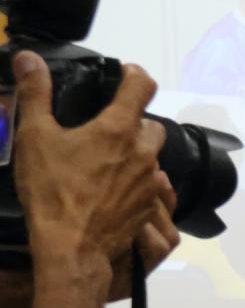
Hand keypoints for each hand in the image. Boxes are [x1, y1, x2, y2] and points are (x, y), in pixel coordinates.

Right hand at [11, 51, 171, 307]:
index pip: (142, 86)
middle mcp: (143, 153)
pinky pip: (151, 186)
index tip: (125, 73)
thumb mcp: (34, 136)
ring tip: (104, 160)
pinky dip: (135, 181)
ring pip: (151, 157)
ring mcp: (150, 182)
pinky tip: (111, 188)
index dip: (135, 74)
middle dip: (133, 121)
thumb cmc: (52, 192)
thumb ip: (34, 93)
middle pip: (150, 125)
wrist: (72, 248)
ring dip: (134, 153)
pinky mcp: (150, 207)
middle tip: (105, 127)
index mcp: (119, 129)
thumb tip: (29, 59)